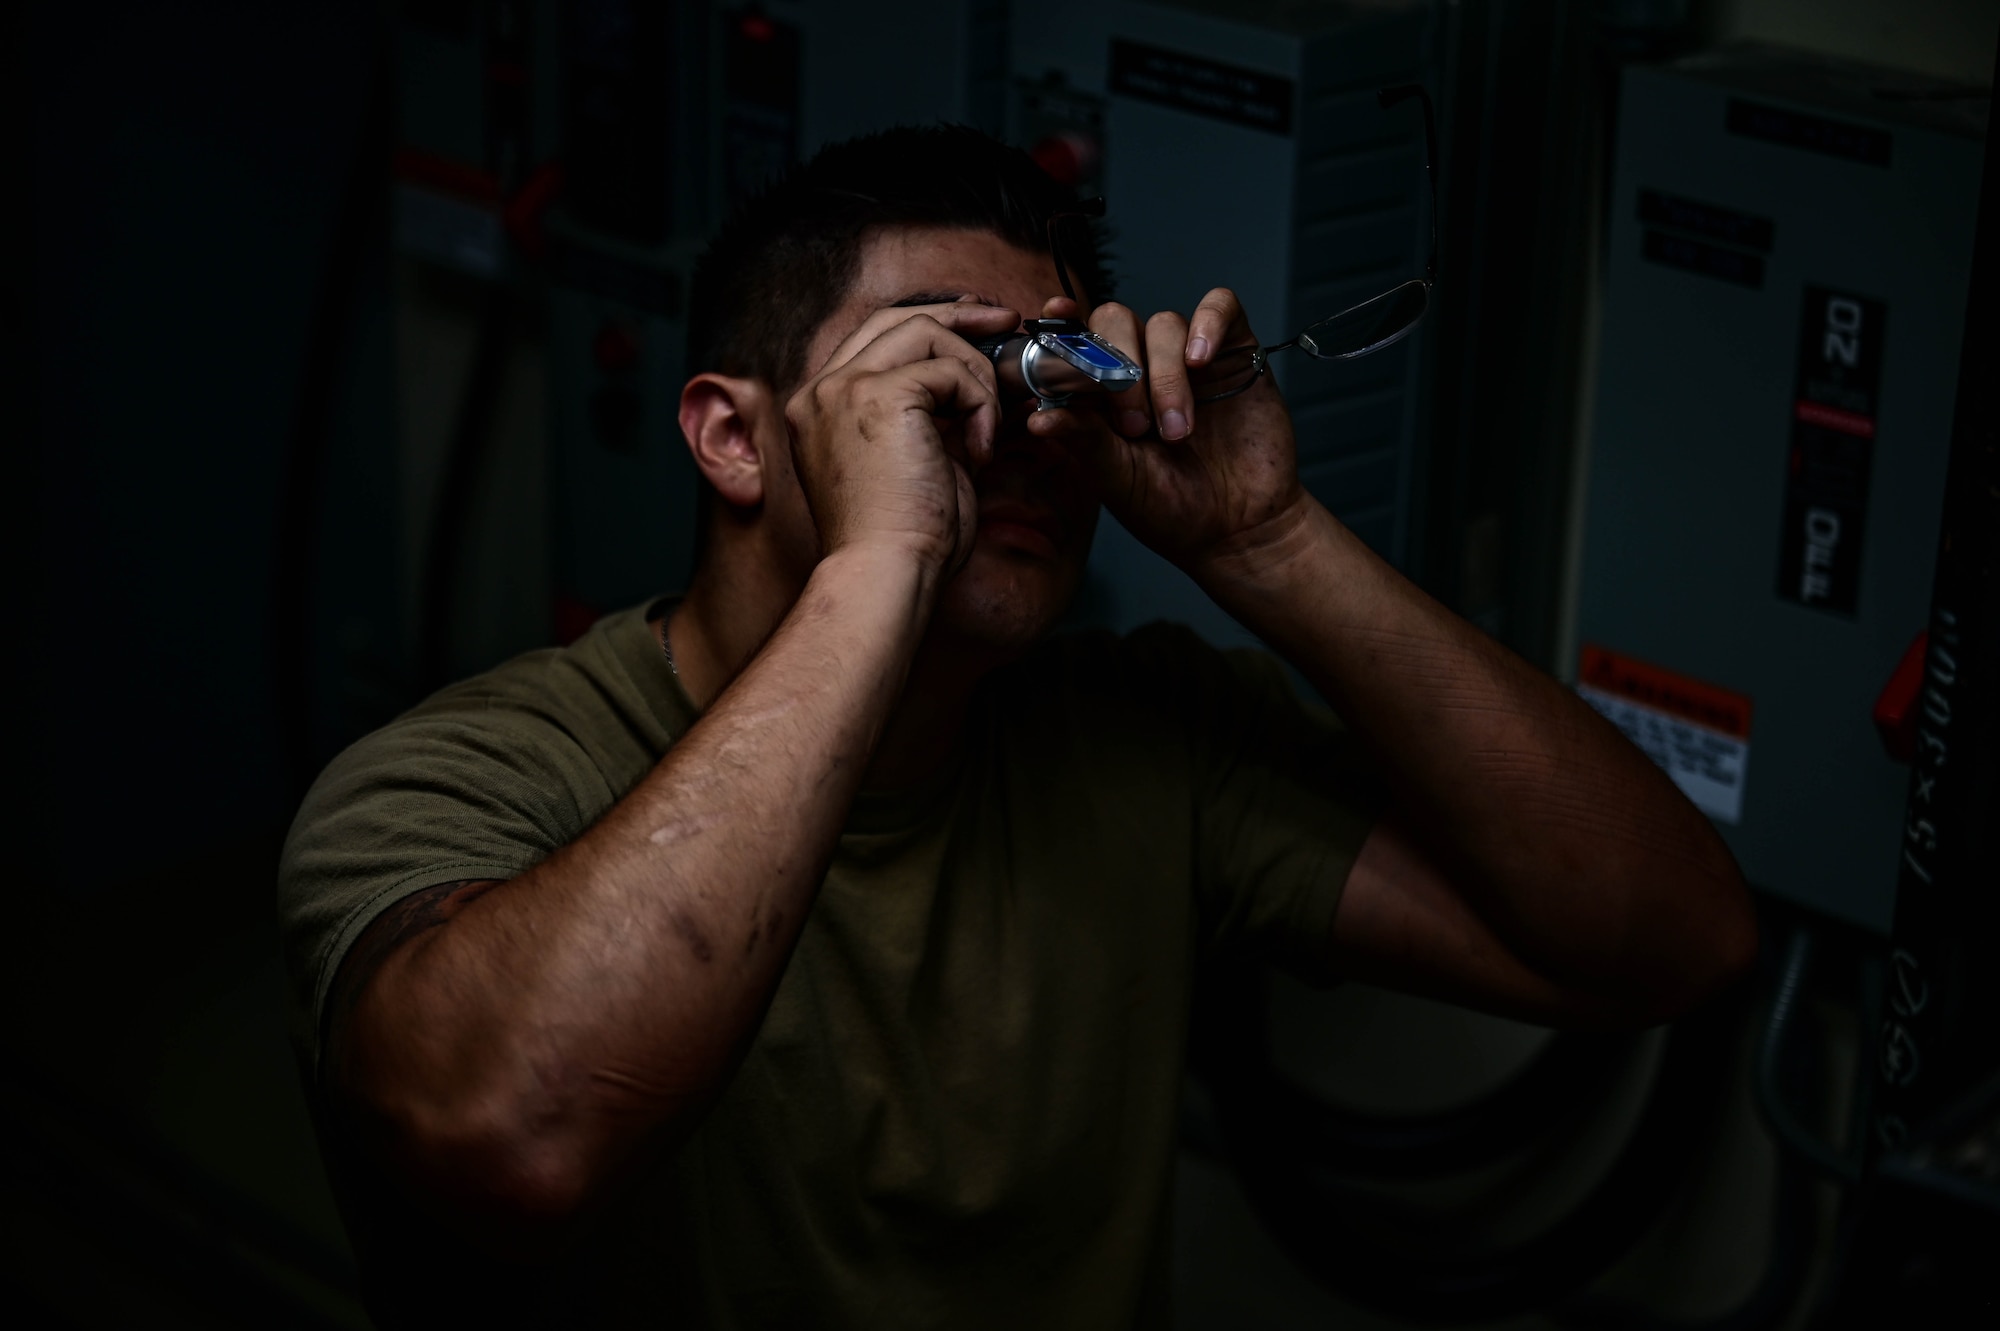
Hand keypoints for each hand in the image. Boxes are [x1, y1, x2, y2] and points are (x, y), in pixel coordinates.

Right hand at [785, 301, 1018, 579]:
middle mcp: (822, 392)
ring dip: (975, 375)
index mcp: (820, 409)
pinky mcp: (878, 396)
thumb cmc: (903, 540)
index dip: (928, 324)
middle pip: (893, 317)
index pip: (874, 339)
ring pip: (926, 332)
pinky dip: (979, 404)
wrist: (886, 574)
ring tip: (986, 429)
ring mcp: (844, 389)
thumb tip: (972, 386)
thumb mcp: (914, 463)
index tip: (974, 327)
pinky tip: (978, 451)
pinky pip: (949, 370)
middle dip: (957, 315)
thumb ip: (929, 419)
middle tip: (1005, 323)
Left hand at [1027, 290, 1309, 572]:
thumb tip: (1036, 418)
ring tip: (1176, 432)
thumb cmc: (1172, 510)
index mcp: (1100, 394)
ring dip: (1166, 375)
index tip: (1056, 316)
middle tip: (1134, 424)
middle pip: (1117, 320)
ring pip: (1164, 323)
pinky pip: (1221, 307)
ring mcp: (1187, 359)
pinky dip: (1209, 325)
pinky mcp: (1234, 353)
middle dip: (1120, 365)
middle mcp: (1141, 368)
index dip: (1061, 322)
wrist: (1239, 530)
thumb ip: (1083, 440)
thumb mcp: (1118, 479)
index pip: (1074, 340)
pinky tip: (1201, 362)